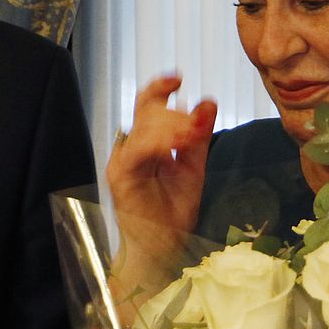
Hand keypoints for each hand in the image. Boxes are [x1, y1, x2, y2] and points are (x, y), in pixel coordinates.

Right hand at [106, 75, 216, 296]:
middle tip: (196, 129)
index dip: (160, 87)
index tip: (178, 77)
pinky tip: (174, 147)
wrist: (161, 251)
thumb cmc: (171, 214)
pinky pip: (137, 150)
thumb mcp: (193, 170)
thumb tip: (208, 102)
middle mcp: (131, 148)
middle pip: (146, 110)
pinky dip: (158, 144)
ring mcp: (123, 161)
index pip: (149, 105)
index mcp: (146, 143)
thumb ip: (198, 138)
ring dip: (171, 127)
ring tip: (190, 139)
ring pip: (144, 127)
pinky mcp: (120, 177)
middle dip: (174, 113)